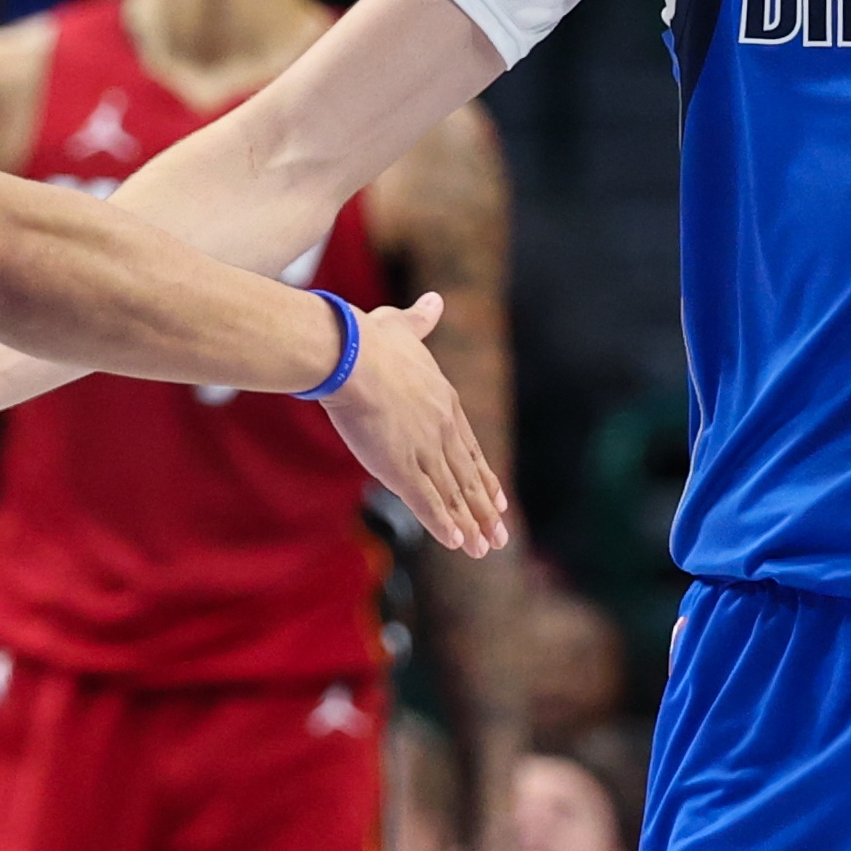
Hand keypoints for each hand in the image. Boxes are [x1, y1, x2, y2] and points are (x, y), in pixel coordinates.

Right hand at [325, 293, 508, 557]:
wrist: (349, 357)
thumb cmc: (368, 339)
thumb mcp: (401, 326)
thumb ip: (421, 319)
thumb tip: (435, 301)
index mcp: (445, 402)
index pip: (470, 448)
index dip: (484, 476)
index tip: (498, 498)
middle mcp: (442, 430)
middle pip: (468, 478)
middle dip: (485, 510)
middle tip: (500, 535)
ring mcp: (424, 450)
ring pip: (454, 496)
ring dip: (471, 526)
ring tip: (485, 549)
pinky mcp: (401, 468)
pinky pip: (427, 503)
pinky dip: (444, 525)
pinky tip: (458, 544)